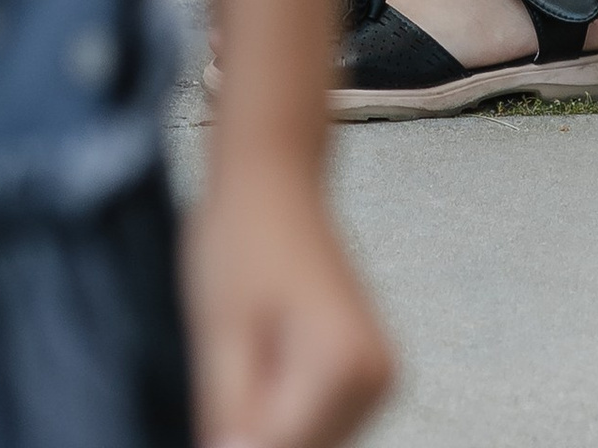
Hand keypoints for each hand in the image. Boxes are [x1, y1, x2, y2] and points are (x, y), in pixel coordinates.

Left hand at [184, 152, 393, 447]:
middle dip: (255, 433)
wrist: (273, 178)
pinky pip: (319, 425)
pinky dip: (284, 411)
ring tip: (247, 356)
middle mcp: (378, 378)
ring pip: (310, 443)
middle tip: (229, 372)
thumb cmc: (242, 238)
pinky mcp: (369, 375)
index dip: (235, 444)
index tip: (217, 409)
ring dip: (270, 424)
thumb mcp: (220, 334)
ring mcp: (380, 378)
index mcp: (345, 366)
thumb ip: (232, 415)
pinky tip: (264, 359)